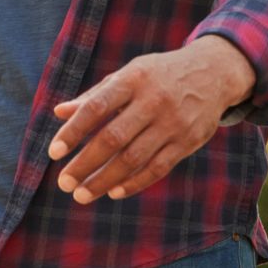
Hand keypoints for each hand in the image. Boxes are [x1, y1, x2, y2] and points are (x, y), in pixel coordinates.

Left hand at [48, 37, 256, 203]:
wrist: (213, 73)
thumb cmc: (157, 75)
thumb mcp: (127, 75)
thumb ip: (94, 95)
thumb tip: (59, 112)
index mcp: (132, 80)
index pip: (96, 108)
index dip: (73, 131)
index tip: (53, 153)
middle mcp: (153, 101)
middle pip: (113, 138)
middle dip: (85, 164)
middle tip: (64, 184)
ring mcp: (173, 123)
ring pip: (134, 158)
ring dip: (105, 180)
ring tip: (81, 194)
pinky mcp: (188, 141)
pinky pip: (158, 167)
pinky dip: (135, 182)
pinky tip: (114, 192)